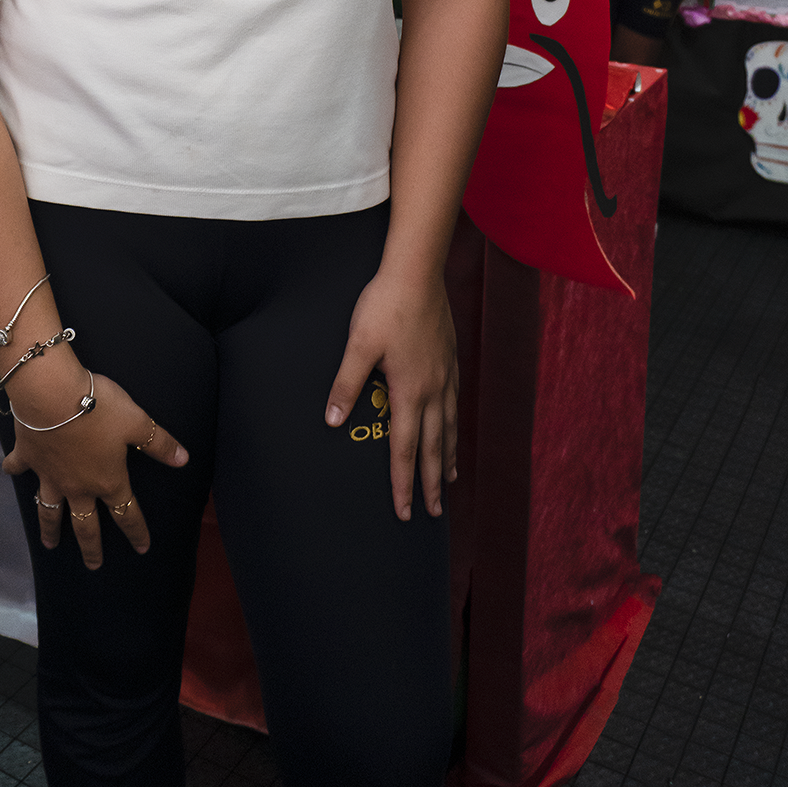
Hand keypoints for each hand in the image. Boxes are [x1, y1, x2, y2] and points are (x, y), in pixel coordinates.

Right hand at [2, 359, 187, 570]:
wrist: (51, 395)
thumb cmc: (98, 408)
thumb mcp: (136, 422)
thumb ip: (158, 443)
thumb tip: (184, 460)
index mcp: (107, 481)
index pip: (126, 513)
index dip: (136, 531)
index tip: (142, 548)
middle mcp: (77, 486)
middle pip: (85, 525)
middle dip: (91, 547)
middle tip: (93, 566)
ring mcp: (49, 476)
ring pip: (49, 510)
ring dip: (50, 528)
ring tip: (50, 544)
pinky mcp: (27, 457)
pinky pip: (18, 468)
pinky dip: (13, 470)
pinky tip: (9, 472)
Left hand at [324, 269, 457, 521]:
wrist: (417, 273)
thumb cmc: (384, 306)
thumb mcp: (358, 344)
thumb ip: (346, 384)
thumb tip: (333, 421)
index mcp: (409, 391)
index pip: (405, 449)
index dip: (403, 483)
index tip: (403, 512)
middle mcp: (433, 389)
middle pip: (433, 447)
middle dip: (431, 483)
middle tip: (432, 513)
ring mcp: (445, 374)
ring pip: (448, 426)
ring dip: (446, 457)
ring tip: (447, 480)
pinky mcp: (449, 358)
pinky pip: (454, 403)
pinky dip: (453, 425)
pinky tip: (452, 426)